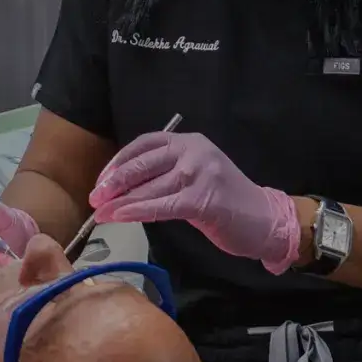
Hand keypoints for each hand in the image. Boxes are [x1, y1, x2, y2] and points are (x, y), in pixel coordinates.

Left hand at [89, 129, 299, 270]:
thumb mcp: (194, 176)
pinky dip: (136, 211)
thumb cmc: (226, 202)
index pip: (143, 145)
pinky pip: (161, 205)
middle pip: (142, 163)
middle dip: (113, 182)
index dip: (118, 162)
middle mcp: (194, 151)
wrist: (267, 220)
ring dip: (120, 202)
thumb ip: (164, 175)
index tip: (101, 180)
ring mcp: (200, 173)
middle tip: (94, 197)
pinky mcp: (203, 199)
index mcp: (189, 141)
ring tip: (101, 213)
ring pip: (149, 187)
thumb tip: (120, 187)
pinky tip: (120, 217)